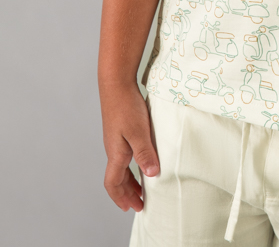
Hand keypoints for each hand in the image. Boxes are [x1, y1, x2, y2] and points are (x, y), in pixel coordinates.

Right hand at [100, 83, 159, 211]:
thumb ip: (145, 153)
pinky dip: (132, 166)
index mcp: (116, 154)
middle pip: (117, 179)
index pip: (113, 184)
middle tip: (139, 204)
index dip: (121, 198)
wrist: (116, 83)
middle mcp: (113, 149)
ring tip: (142, 188)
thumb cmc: (126, 106)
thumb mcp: (139, 131)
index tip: (132, 207)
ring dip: (130, 180)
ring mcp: (116, 140)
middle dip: (127, 193)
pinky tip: (143, 161)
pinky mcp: (120, 130)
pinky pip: (124, 156)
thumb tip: (152, 176)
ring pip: (121, 167)